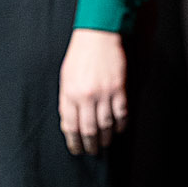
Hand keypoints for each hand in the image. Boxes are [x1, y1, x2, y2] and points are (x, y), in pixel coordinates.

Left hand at [58, 28, 126, 155]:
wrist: (97, 34)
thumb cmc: (80, 55)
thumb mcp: (66, 77)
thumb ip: (66, 100)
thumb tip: (69, 122)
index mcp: (69, 93)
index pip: (70, 126)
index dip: (74, 142)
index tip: (76, 149)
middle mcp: (85, 96)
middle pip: (88, 130)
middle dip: (90, 145)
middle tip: (92, 152)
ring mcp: (103, 93)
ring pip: (105, 125)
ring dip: (106, 138)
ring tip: (105, 144)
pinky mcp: (119, 89)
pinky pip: (121, 114)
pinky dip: (121, 125)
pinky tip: (119, 130)